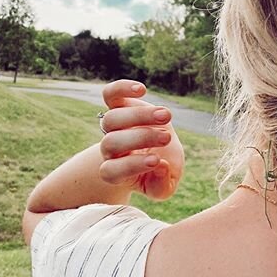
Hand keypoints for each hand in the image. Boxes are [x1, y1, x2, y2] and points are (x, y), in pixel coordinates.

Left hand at [98, 80, 184, 200]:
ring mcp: (112, 126)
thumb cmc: (160, 171)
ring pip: (112, 119)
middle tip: (167, 138)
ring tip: (166, 117)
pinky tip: (141, 90)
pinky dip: (122, 89)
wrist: (158, 151)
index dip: (131, 165)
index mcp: (116, 172)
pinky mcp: (119, 105)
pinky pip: (110, 94)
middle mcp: (109, 149)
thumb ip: (162, 185)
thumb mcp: (165, 187)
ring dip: (140, 116)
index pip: (111, 170)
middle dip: (140, 139)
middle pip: (111, 142)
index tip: (157, 160)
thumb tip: (160, 166)